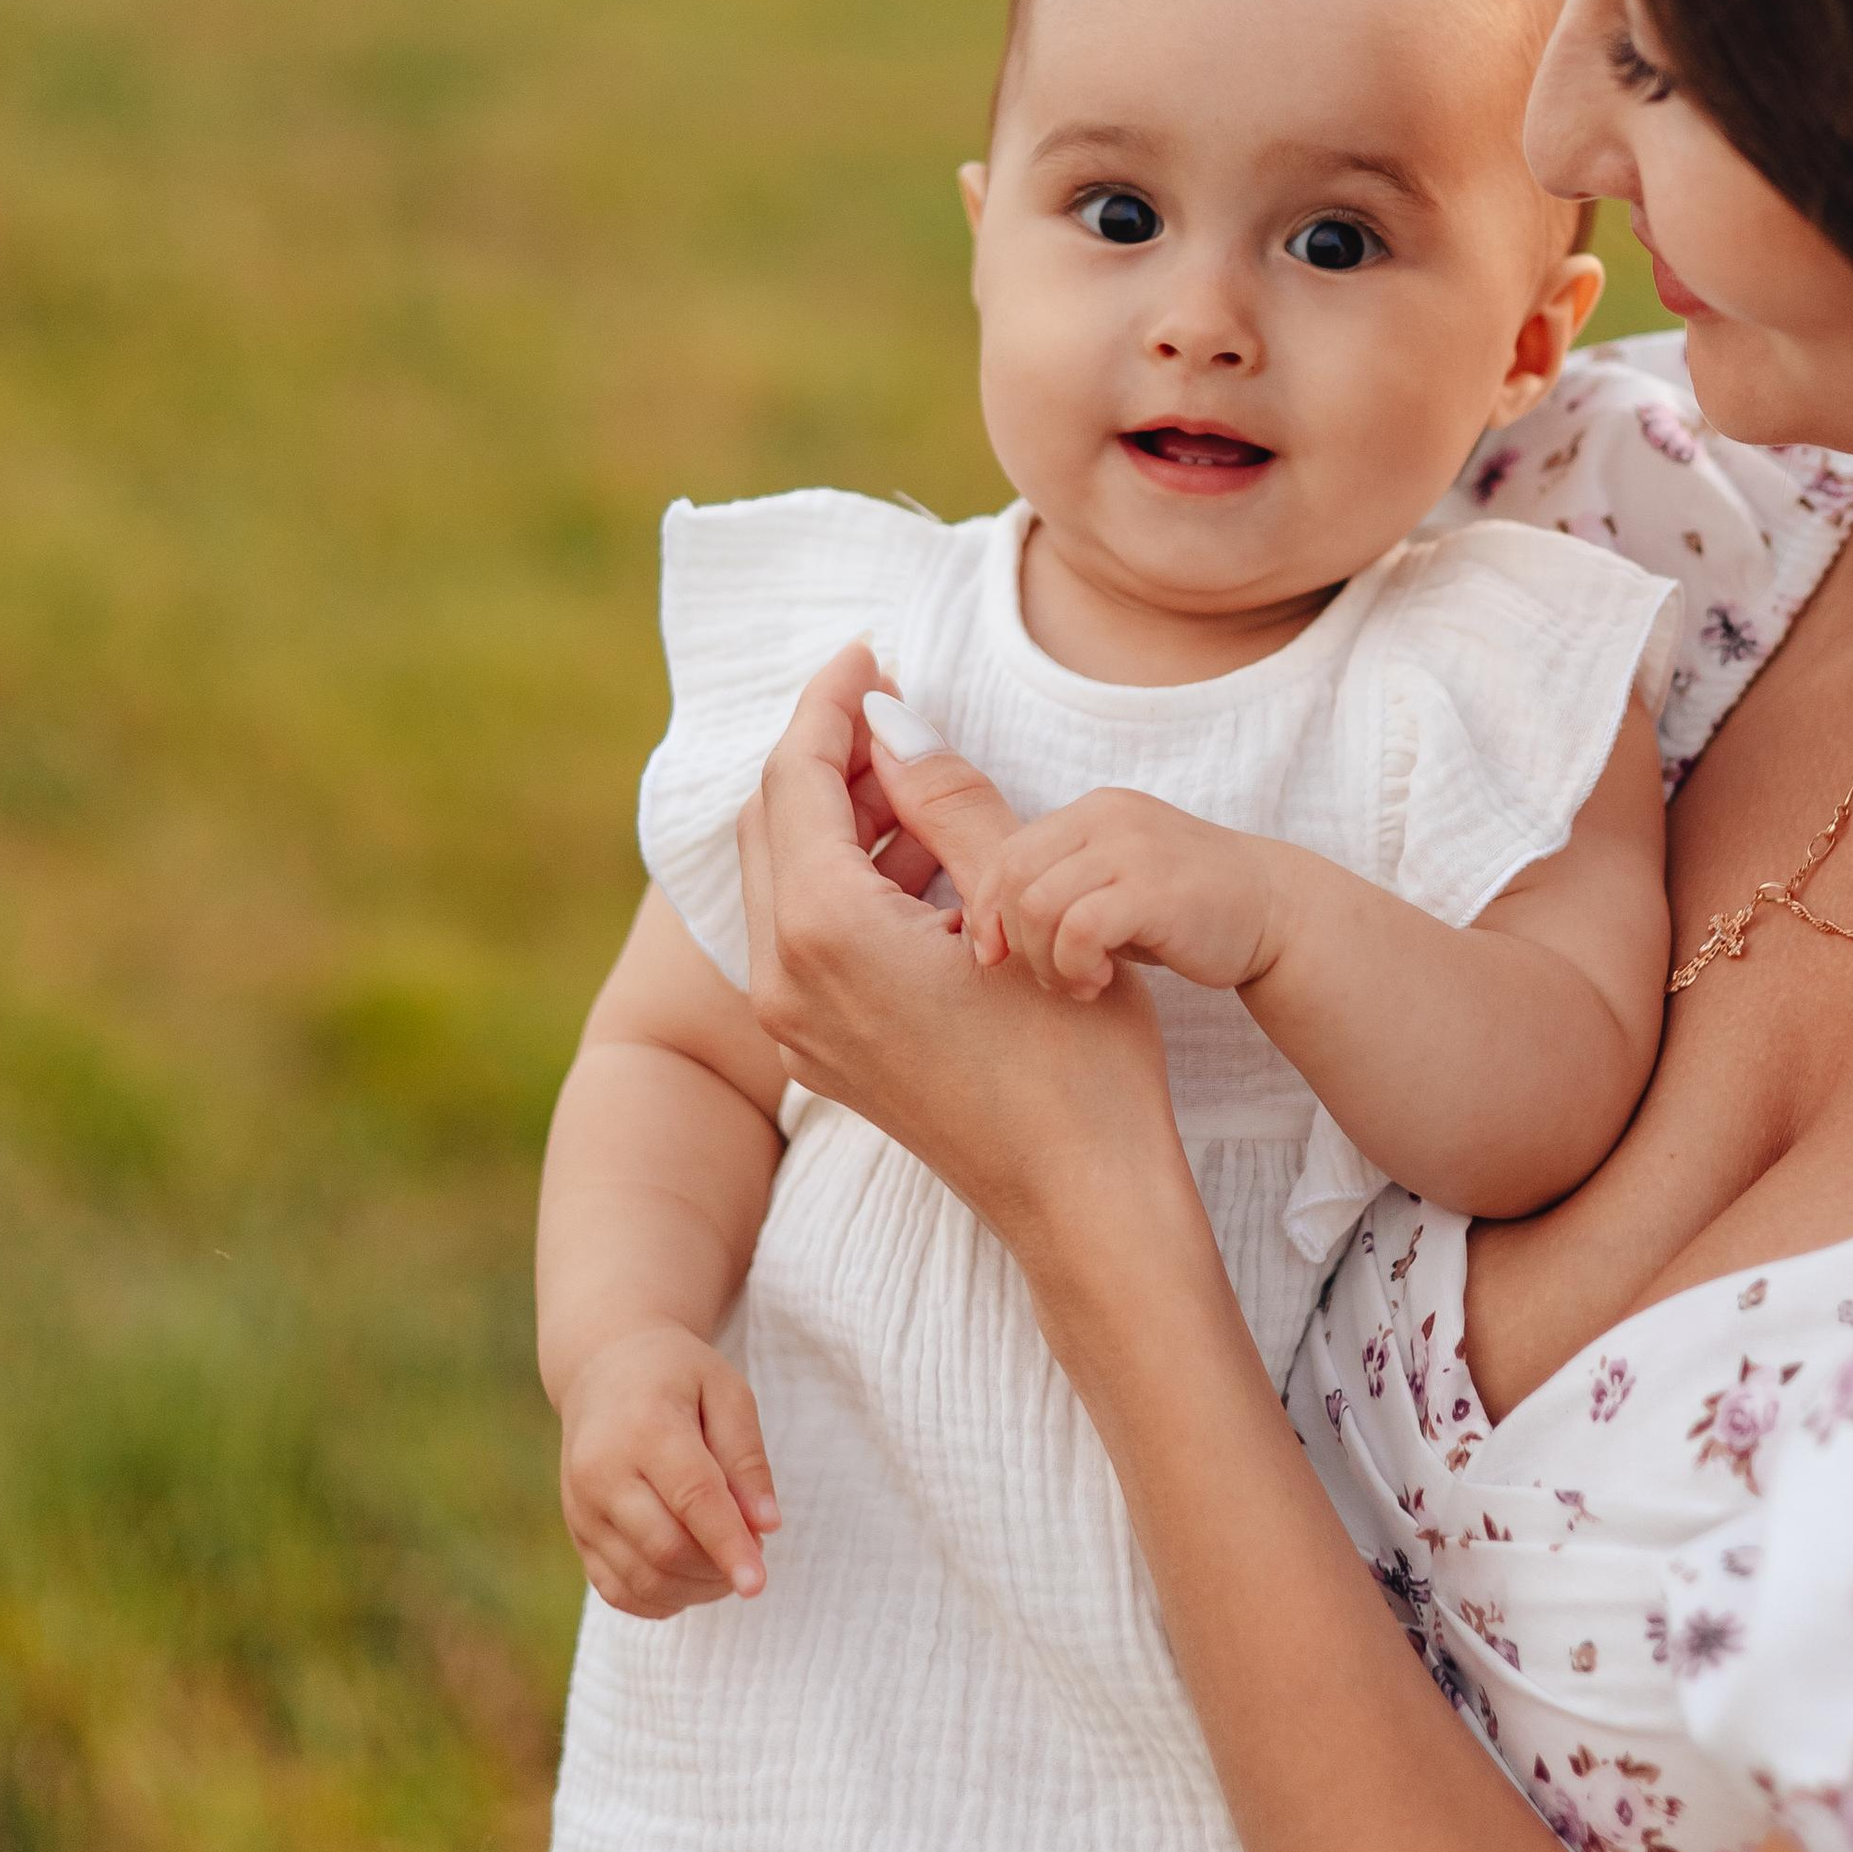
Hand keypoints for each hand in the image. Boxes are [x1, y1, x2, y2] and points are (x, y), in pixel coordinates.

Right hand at [557, 1321, 778, 1611]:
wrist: (603, 1369)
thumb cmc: (676, 1377)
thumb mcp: (727, 1392)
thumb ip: (747, 1459)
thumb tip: (766, 1526)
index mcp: (645, 1428)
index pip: (692, 1499)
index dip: (729, 1545)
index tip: (758, 1583)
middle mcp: (602, 1472)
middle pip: (664, 1549)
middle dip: (718, 1569)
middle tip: (753, 1550)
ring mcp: (582, 1508)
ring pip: (642, 1579)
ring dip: (696, 1589)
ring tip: (726, 1562)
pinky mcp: (577, 1534)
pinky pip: (617, 1591)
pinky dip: (661, 1600)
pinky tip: (691, 1579)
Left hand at [734, 648, 1201, 1268]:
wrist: (1081, 1196)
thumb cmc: (1074, 1053)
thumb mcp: (1019, 899)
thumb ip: (946, 798)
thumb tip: (892, 719)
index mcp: (822, 933)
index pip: (796, 777)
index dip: (830, 702)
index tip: (871, 655)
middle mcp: (782, 979)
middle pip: (771, 822)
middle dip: (824, 752)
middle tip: (891, 704)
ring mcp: (794, 1023)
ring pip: (783, 877)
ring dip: (836, 814)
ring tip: (917, 776)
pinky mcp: (818, 1050)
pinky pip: (803, 930)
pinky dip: (844, 875)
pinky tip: (918, 858)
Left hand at [969, 789, 1286, 998]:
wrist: (1275, 913)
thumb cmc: (1183, 910)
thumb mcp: (1112, 882)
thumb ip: (1057, 888)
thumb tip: (982, 926)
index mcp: (1091, 811)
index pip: (1006, 854)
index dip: (988, 911)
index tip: (998, 958)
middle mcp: (1107, 817)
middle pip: (1012, 877)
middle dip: (1014, 941)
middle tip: (1049, 977)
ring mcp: (1133, 849)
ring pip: (1037, 905)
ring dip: (1045, 961)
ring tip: (1078, 984)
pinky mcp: (1155, 889)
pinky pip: (1078, 930)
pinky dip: (1074, 967)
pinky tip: (1099, 983)